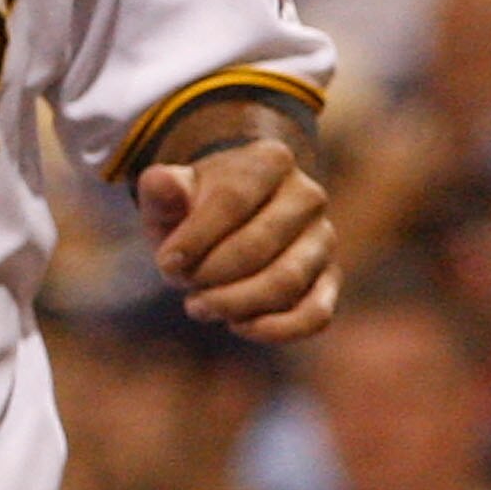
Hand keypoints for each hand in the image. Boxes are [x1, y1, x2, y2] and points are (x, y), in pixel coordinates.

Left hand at [140, 140, 337, 341]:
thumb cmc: (191, 206)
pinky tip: (239, 326)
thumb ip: (162, 188)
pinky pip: (316, 313)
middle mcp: (308, 196)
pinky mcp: (329, 279)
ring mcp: (324, 239)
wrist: (226, 221)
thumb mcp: (168, 193)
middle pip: (260, 243)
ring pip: (288, 280)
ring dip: (237, 302)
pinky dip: (277, 329)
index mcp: (270, 160)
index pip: (233, 199)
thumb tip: (164, 182)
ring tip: (198, 306)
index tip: (166, 261)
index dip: (195, 237)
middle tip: (180, 285)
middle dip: (212, 272)